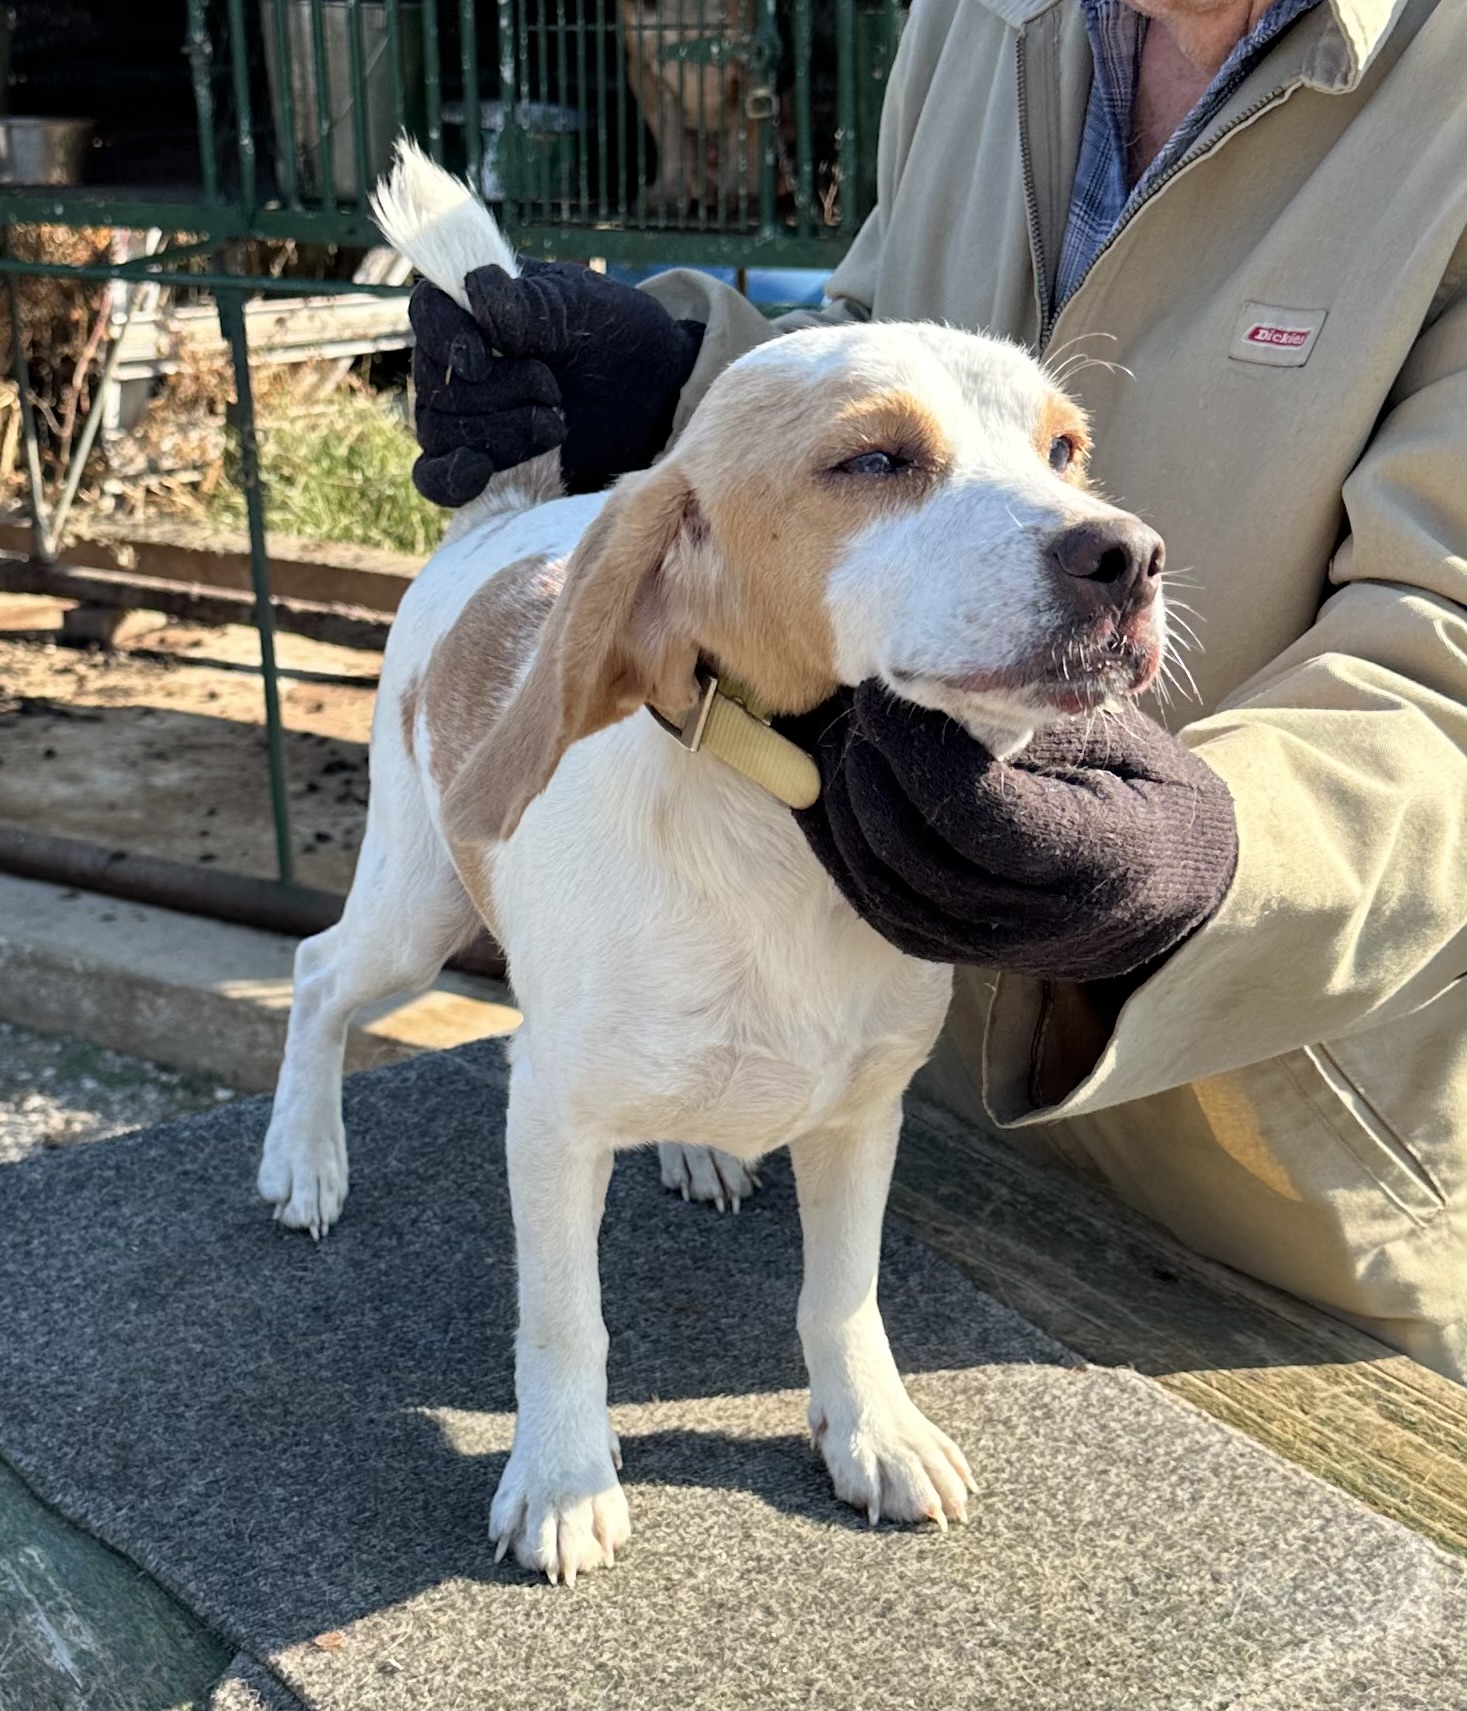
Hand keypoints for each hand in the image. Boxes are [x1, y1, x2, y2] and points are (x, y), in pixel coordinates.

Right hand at [410, 263, 704, 504]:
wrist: (654, 403)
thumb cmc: (619, 341)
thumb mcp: (584, 311)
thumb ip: (530, 304)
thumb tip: (474, 287)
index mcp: (478, 305)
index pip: (429, 312)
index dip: (444, 338)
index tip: (481, 362)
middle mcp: (460, 359)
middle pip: (435, 382)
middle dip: (496, 393)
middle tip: (554, 389)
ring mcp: (466, 415)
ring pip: (439, 431)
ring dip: (499, 433)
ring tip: (556, 426)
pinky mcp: (481, 463)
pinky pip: (435, 480)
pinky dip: (450, 478)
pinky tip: (479, 471)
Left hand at [782, 686, 1237, 981]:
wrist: (1164, 896)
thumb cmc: (1146, 793)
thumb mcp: (1124, 741)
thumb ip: (1042, 716)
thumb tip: (944, 674)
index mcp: (1095, 859)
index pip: (975, 810)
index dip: (915, 748)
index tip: (887, 685)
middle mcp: (1032, 919)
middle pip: (911, 846)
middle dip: (867, 764)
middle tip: (857, 702)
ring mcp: (983, 946)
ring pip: (877, 877)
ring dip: (840, 800)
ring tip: (837, 734)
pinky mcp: (943, 950)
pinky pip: (868, 898)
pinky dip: (834, 839)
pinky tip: (823, 785)